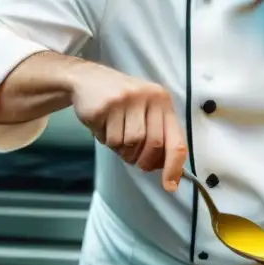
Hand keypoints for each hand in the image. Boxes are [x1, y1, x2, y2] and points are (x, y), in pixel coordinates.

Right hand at [70, 61, 186, 191]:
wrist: (88, 78)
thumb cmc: (122, 102)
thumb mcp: (144, 110)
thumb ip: (157, 135)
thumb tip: (165, 169)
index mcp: (162, 101)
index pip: (175, 140)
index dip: (173, 167)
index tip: (169, 186)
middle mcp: (148, 97)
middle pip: (153, 145)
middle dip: (142, 159)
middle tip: (132, 158)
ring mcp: (126, 100)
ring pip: (130, 143)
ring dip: (121, 149)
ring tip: (114, 134)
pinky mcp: (105, 106)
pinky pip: (109, 139)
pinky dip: (105, 140)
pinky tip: (102, 126)